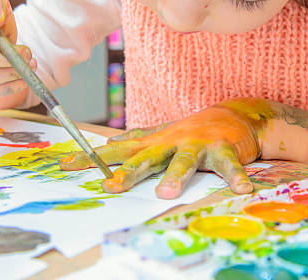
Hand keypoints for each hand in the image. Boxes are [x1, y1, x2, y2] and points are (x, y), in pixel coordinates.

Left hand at [60, 100, 266, 198]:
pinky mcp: (224, 149)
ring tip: (166, 193)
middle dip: (129, 173)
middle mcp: (172, 142)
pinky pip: (229, 165)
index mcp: (154, 142)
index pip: (117, 150)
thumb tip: (106, 143)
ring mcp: (198, 144)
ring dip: (176, 176)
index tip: (66, 166)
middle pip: (147, 158)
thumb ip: (135, 140)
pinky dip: (235, 176)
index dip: (91, 158)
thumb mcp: (159, 135)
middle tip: (112, 187)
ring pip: (185, 161)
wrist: (231, 116)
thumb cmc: (190, 131)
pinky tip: (241, 188)